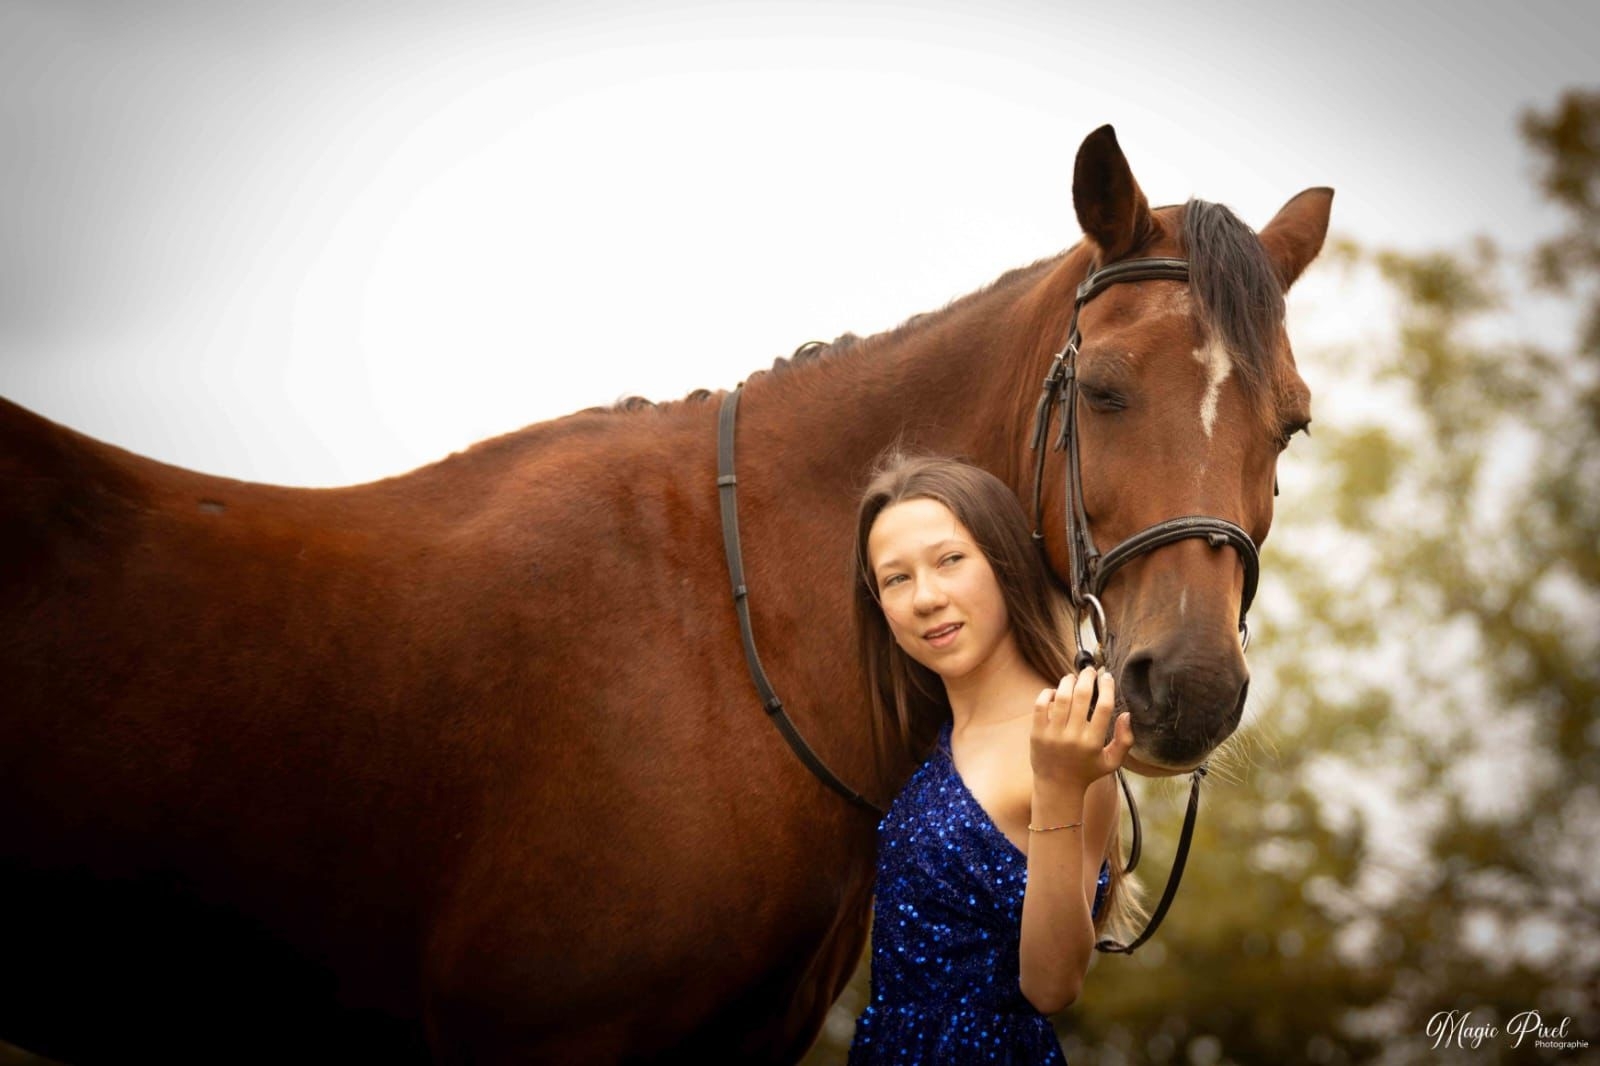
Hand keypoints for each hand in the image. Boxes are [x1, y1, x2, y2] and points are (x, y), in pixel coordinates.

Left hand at [1030, 667, 1132, 789]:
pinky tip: (1056, 691)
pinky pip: (1041, 704)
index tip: (1106, 676)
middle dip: (1087, 677)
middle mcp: (1073, 737)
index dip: (1106, 687)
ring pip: (1061, 697)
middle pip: (1081, 696)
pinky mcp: (1037, 733)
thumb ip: (1125, 740)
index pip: (1103, 707)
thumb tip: (1127, 714)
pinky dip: (1049, 693)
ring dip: (1068, 681)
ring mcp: (1053, 734)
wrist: (1057, 786)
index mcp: (1093, 742)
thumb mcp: (1112, 761)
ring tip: (1073, 677)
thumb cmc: (1087, 771)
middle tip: (1089, 671)